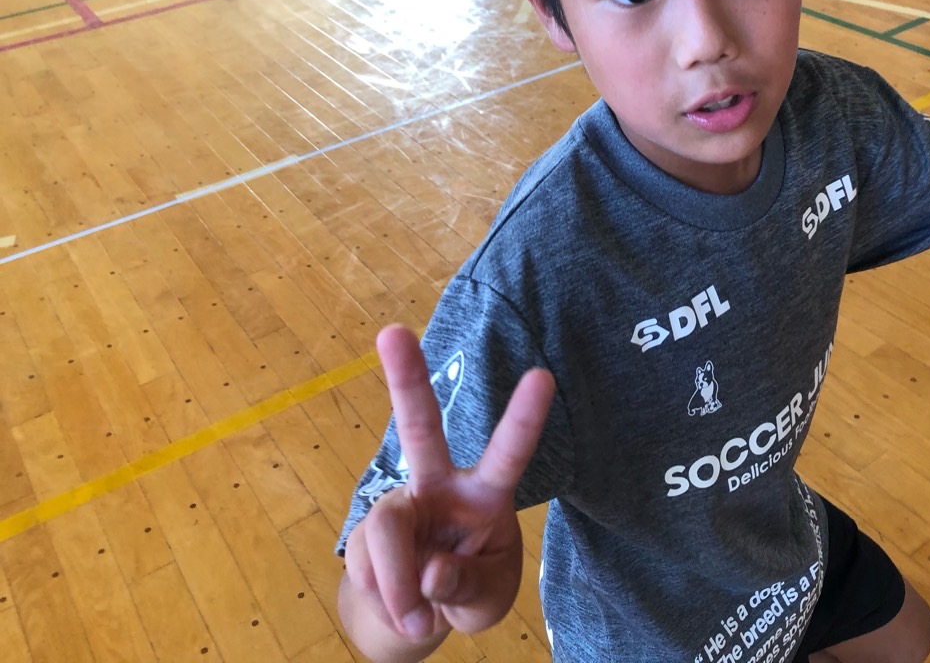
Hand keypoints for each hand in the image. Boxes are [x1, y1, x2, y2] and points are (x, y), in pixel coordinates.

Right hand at [344, 324, 555, 644]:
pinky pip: (367, 569)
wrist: (420, 614)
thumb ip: (466, 587)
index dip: (525, 418)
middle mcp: (439, 485)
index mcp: (486, 494)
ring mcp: (398, 505)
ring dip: (399, 586)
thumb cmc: (469, 591)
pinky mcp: (364, 533)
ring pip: (387, 531)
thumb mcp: (486, 603)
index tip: (544, 375)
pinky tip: (401, 605)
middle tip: (391, 332)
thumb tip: (430, 572)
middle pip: (420, 428)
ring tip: (419, 618)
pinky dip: (387, 600)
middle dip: (406, 379)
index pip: (509, 453)